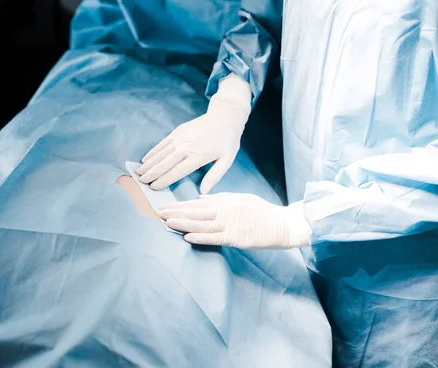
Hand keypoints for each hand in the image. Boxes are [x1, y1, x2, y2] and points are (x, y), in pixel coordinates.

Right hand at [136, 75, 250, 193]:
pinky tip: (145, 159)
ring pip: (161, 153)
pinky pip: (162, 143)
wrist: (225, 117)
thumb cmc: (227, 140)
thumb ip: (214, 176)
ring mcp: (181, 138)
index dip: (164, 180)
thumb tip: (203, 192)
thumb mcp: (226, 160)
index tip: (153, 187)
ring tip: (139, 173)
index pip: (177, 171)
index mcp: (199, 156)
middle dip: (151, 173)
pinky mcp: (178, 132)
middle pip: (165, 163)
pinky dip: (153, 152)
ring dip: (149, 164)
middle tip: (141, 182)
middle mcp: (187, 147)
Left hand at [158, 193, 311, 248]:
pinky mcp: (235, 237)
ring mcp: (229, 224)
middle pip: (194, 212)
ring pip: (201, 224)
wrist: (281, 224)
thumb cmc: (261, 211)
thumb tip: (199, 199)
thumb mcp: (239, 199)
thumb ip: (219, 199)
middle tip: (156, 213)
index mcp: (224, 201)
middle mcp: (224, 211)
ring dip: (183, 224)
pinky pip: (215, 237)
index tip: (163, 206)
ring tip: (166, 223)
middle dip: (174, 213)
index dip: (178, 206)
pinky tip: (187, 236)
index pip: (196, 204)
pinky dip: (200, 237)